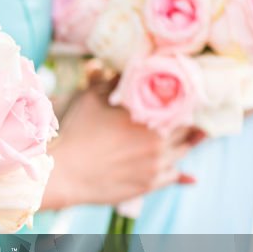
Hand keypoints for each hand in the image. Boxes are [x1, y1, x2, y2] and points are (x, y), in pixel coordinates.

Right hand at [46, 89, 198, 208]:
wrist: (65, 172)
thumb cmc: (76, 132)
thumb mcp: (91, 98)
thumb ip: (111, 81)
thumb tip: (121, 67)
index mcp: (148, 116)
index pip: (182, 105)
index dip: (184, 101)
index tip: (181, 98)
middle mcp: (159, 140)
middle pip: (186, 129)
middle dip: (185, 123)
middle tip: (183, 118)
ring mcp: (156, 164)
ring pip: (182, 152)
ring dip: (181, 144)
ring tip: (173, 140)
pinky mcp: (150, 184)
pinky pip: (173, 174)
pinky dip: (174, 168)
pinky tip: (167, 163)